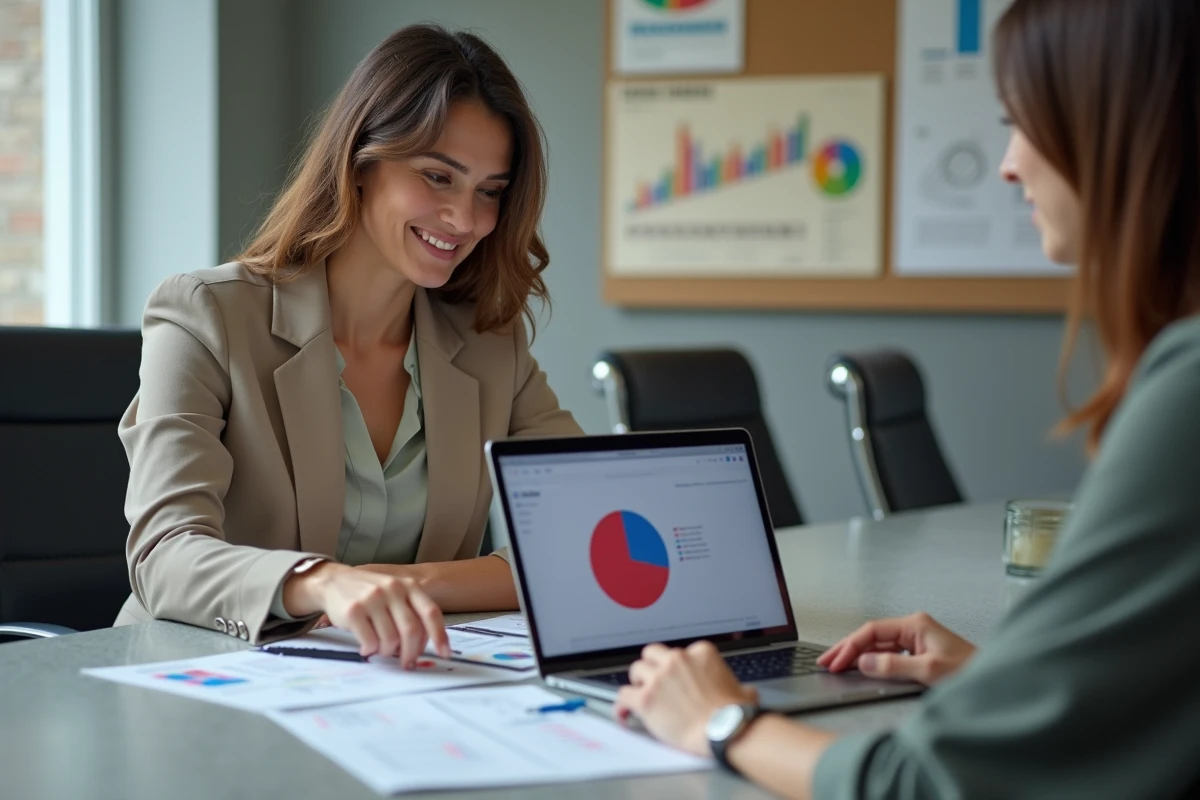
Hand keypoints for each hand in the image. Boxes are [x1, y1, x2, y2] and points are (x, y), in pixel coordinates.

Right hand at [282, 562, 449, 664]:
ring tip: (381, 649)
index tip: (444, 653)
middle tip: (408, 664)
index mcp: (408, 586)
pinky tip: (367, 647)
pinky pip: (370, 641)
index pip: (431, 612)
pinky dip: (371, 650)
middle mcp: (393, 589)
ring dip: (388, 652)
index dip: (440, 635)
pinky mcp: (354, 610)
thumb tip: (423, 646)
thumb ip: (411, 613)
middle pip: (412, 630)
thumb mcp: (396, 593)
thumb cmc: (370, 593)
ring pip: (391, 639)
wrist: (334, 580)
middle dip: (412, 653)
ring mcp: (372, 599)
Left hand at [614, 641, 757, 755]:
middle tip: (655, 683)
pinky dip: (623, 705)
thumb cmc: (734, 714)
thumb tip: (744, 692)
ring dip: (638, 683)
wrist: (724, 730)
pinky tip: (625, 713)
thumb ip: (735, 685)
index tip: (676, 680)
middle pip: (652, 654)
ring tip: (642, 697)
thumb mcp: (742, 690)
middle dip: (652, 667)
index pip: (678, 653)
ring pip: (636, 670)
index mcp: (700, 653)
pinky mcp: (645, 698)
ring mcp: (659, 677)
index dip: (675, 668)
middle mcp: (677, 659)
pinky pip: (623, 695)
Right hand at [817, 612, 975, 685]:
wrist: (993, 681)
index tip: (836, 661)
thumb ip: (893, 665)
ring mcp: (917, 639)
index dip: (851, 646)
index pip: (872, 630)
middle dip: (847, 648)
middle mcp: (914, 628)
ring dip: (858, 654)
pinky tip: (862, 667)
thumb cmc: (970, 672)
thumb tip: (865, 662)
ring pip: (878, 644)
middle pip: (872, 635)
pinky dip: (872, 660)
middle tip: (827, 661)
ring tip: (838, 664)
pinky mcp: (920, 651)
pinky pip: (889, 652)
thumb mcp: (928, 670)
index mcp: (915, 624)